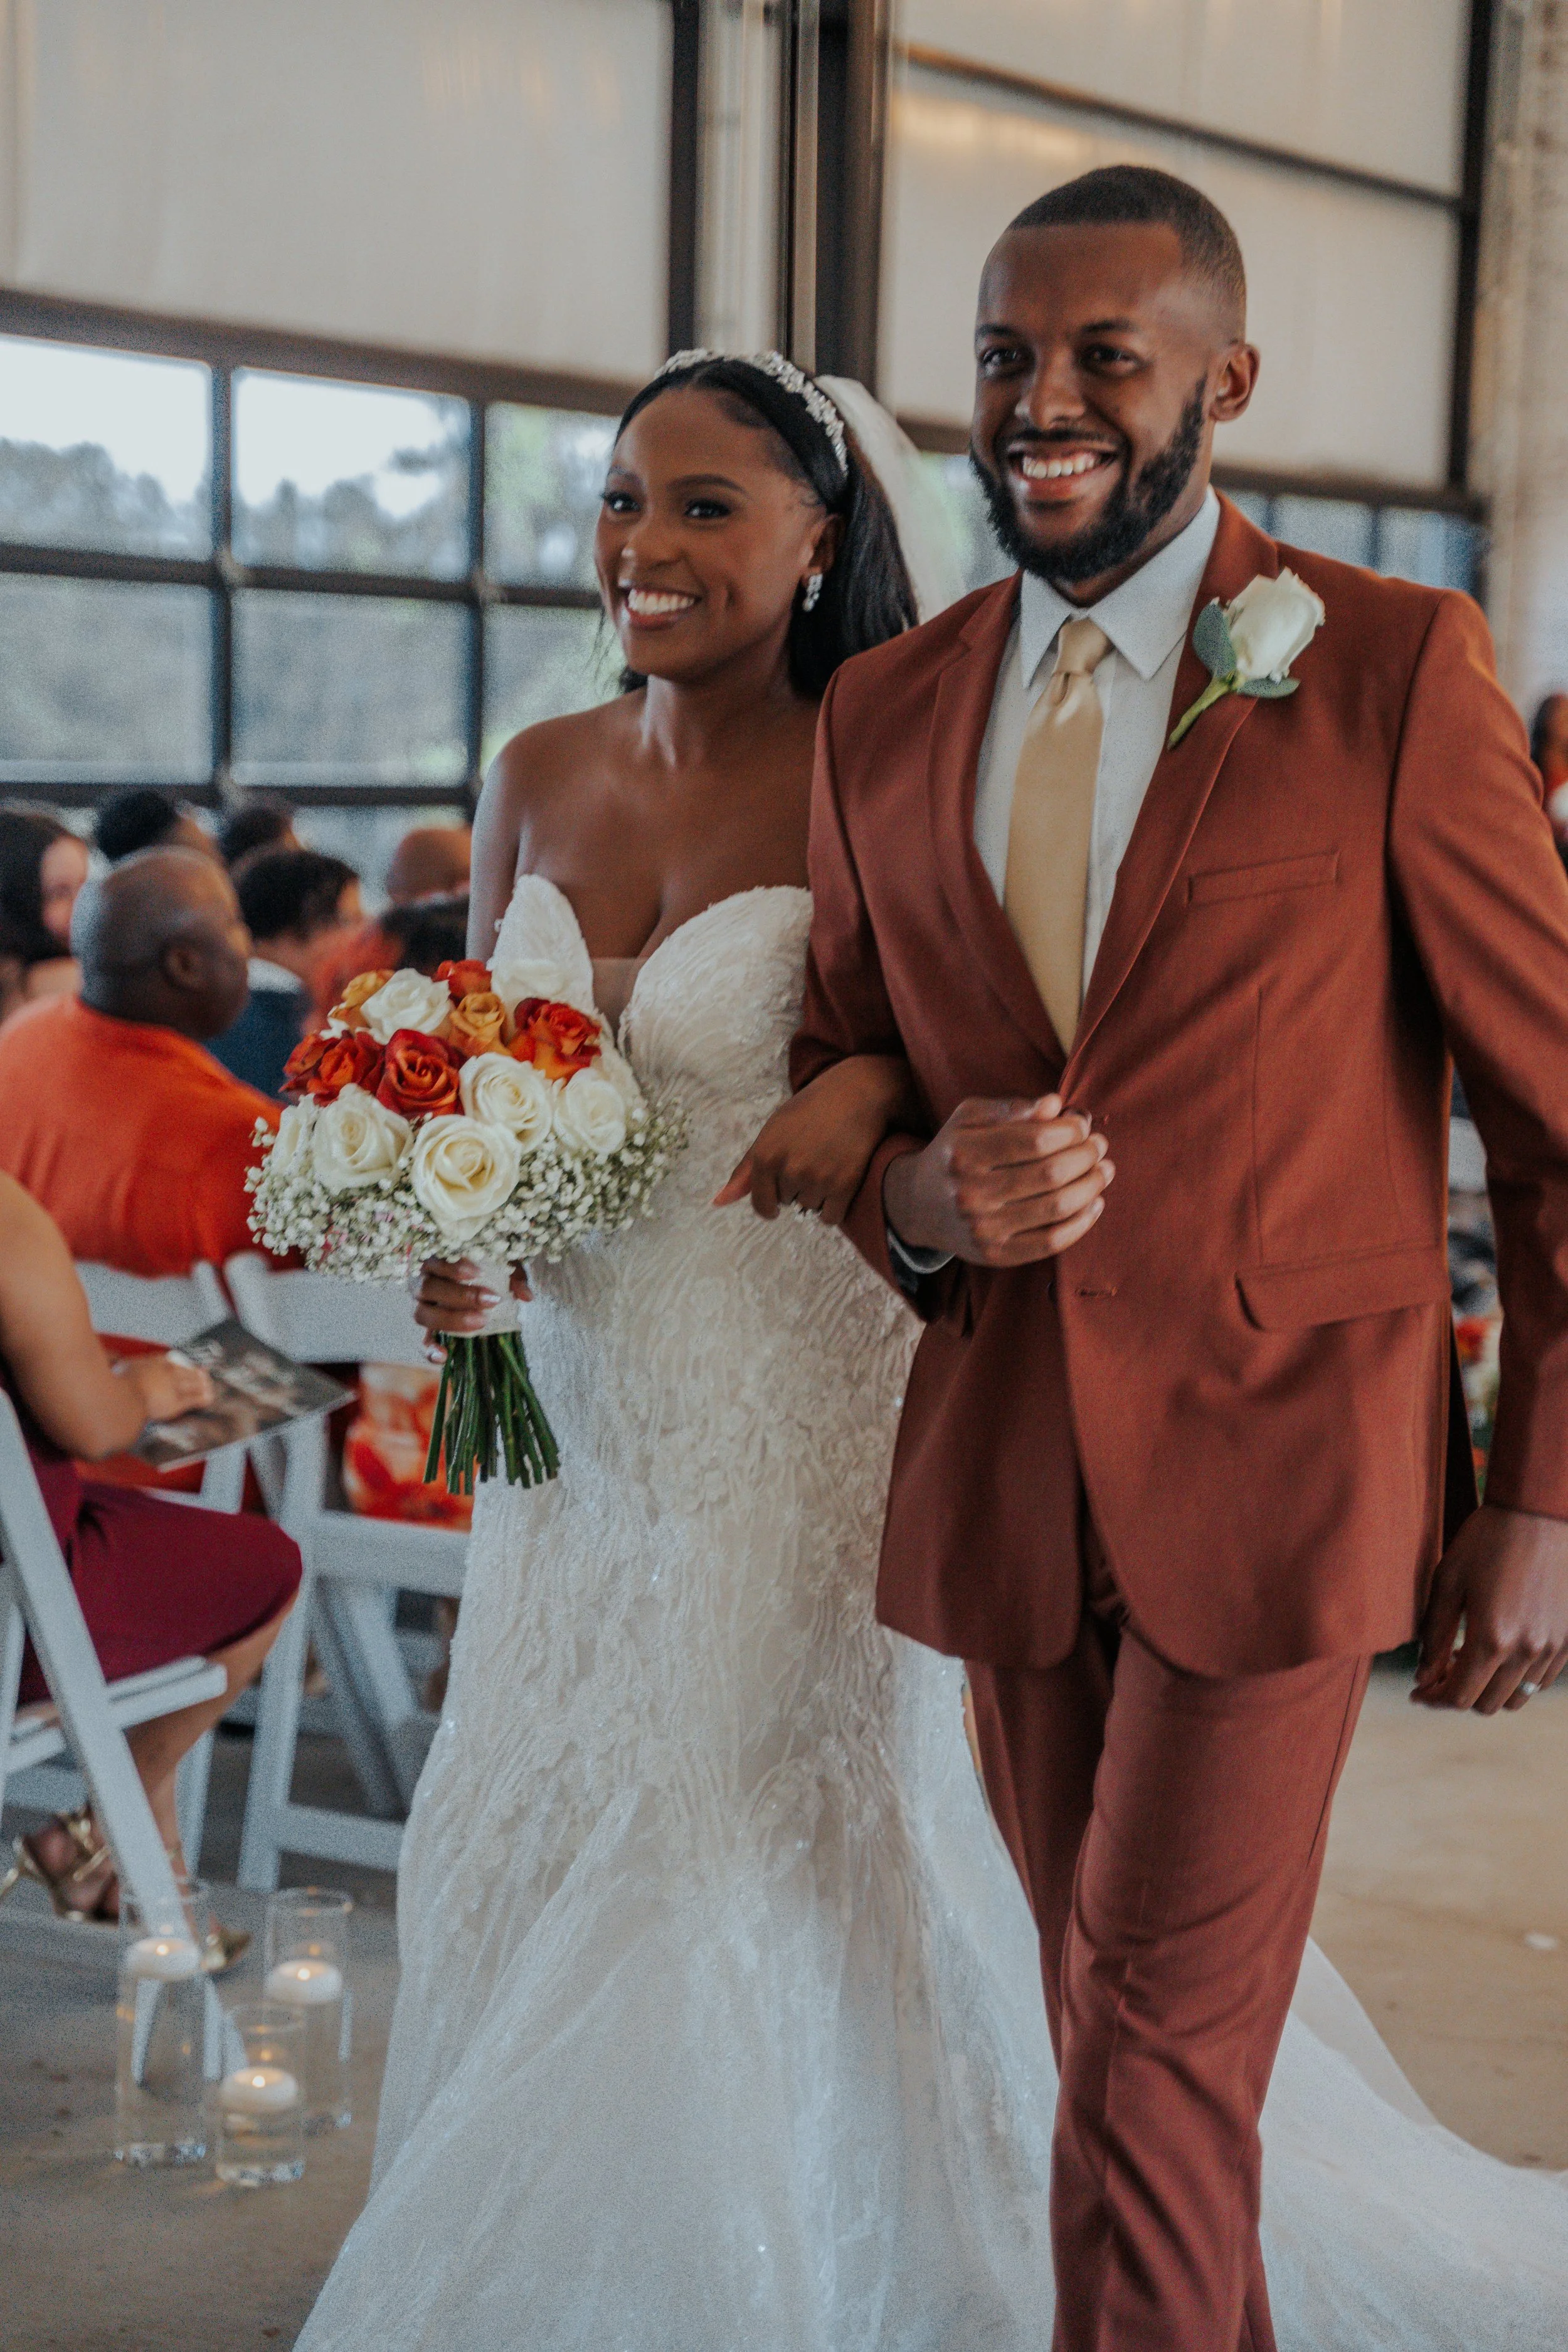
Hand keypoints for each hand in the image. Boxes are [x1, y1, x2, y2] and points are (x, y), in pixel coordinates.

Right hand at [116, 1353, 214, 1424]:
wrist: (120, 1400)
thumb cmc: (115, 1386)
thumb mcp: (115, 1368)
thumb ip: (116, 1361)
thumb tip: (112, 1357)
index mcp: (150, 1363)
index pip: (166, 1361)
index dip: (176, 1364)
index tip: (182, 1364)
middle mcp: (164, 1373)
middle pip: (183, 1371)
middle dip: (194, 1372)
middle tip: (204, 1372)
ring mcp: (171, 1387)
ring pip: (191, 1383)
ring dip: (202, 1384)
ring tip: (209, 1385)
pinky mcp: (175, 1403)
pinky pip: (192, 1400)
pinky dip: (202, 1398)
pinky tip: (209, 1398)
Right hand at [412, 1257, 531, 1359]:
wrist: (478, 1287)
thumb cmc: (486, 1271)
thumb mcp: (501, 1266)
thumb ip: (513, 1276)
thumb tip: (526, 1296)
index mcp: (434, 1262)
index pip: (434, 1260)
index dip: (453, 1267)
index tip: (479, 1273)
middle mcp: (420, 1284)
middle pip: (427, 1288)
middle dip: (459, 1295)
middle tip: (490, 1301)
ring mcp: (420, 1308)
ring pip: (422, 1314)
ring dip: (451, 1319)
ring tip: (481, 1321)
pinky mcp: (426, 1332)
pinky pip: (422, 1343)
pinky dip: (430, 1351)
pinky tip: (444, 1356)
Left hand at [714, 1054, 918, 1225]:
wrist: (855, 1094)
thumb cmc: (809, 1109)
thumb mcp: (771, 1132)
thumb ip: (745, 1170)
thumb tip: (718, 1202)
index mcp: (765, 1156)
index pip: (761, 1204)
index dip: (770, 1202)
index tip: (779, 1198)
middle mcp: (788, 1170)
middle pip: (787, 1202)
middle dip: (796, 1187)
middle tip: (811, 1157)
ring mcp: (817, 1178)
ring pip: (809, 1208)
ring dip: (817, 1195)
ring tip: (827, 1163)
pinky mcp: (844, 1185)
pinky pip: (830, 1217)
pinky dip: (834, 1207)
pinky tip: (838, 1182)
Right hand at [881, 1095, 1112, 1266]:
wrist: (919, 1204)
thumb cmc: (956, 1151)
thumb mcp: (970, 1117)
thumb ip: (1012, 1108)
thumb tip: (1055, 1105)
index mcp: (964, 1152)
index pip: (1036, 1140)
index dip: (1071, 1130)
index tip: (1082, 1125)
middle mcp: (971, 1193)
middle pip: (1051, 1173)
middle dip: (1087, 1155)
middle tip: (1099, 1146)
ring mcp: (983, 1229)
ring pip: (1057, 1207)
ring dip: (1092, 1186)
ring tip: (1104, 1170)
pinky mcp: (996, 1255)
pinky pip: (1051, 1242)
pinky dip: (1082, 1223)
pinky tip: (1095, 1204)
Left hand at [1413, 1503, 1567, 1712]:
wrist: (1537, 1516)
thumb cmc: (1486, 1542)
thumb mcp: (1447, 1583)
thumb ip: (1434, 1636)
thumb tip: (1422, 1676)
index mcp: (1492, 1640)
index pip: (1459, 1697)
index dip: (1433, 1699)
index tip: (1417, 1692)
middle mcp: (1527, 1652)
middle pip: (1487, 1704)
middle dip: (1457, 1695)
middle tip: (1438, 1672)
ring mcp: (1552, 1648)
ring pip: (1517, 1697)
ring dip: (1488, 1689)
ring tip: (1468, 1660)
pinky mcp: (1567, 1640)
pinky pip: (1541, 1680)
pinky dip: (1517, 1679)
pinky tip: (1500, 1653)